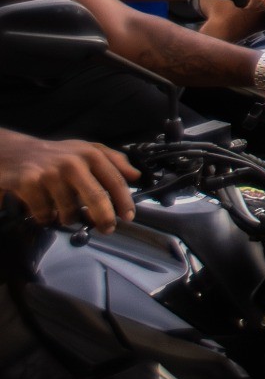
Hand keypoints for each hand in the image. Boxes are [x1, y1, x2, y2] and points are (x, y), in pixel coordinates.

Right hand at [0, 130, 136, 229]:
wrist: (16, 152)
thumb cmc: (56, 155)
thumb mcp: (87, 149)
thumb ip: (114, 160)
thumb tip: (135, 175)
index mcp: (91, 154)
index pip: (114, 180)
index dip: (124, 201)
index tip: (128, 216)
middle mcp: (73, 162)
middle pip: (96, 197)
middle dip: (104, 217)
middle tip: (108, 228)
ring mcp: (51, 173)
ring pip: (69, 210)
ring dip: (69, 218)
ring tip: (65, 211)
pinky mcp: (30, 184)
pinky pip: (45, 213)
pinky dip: (46, 217)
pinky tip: (45, 209)